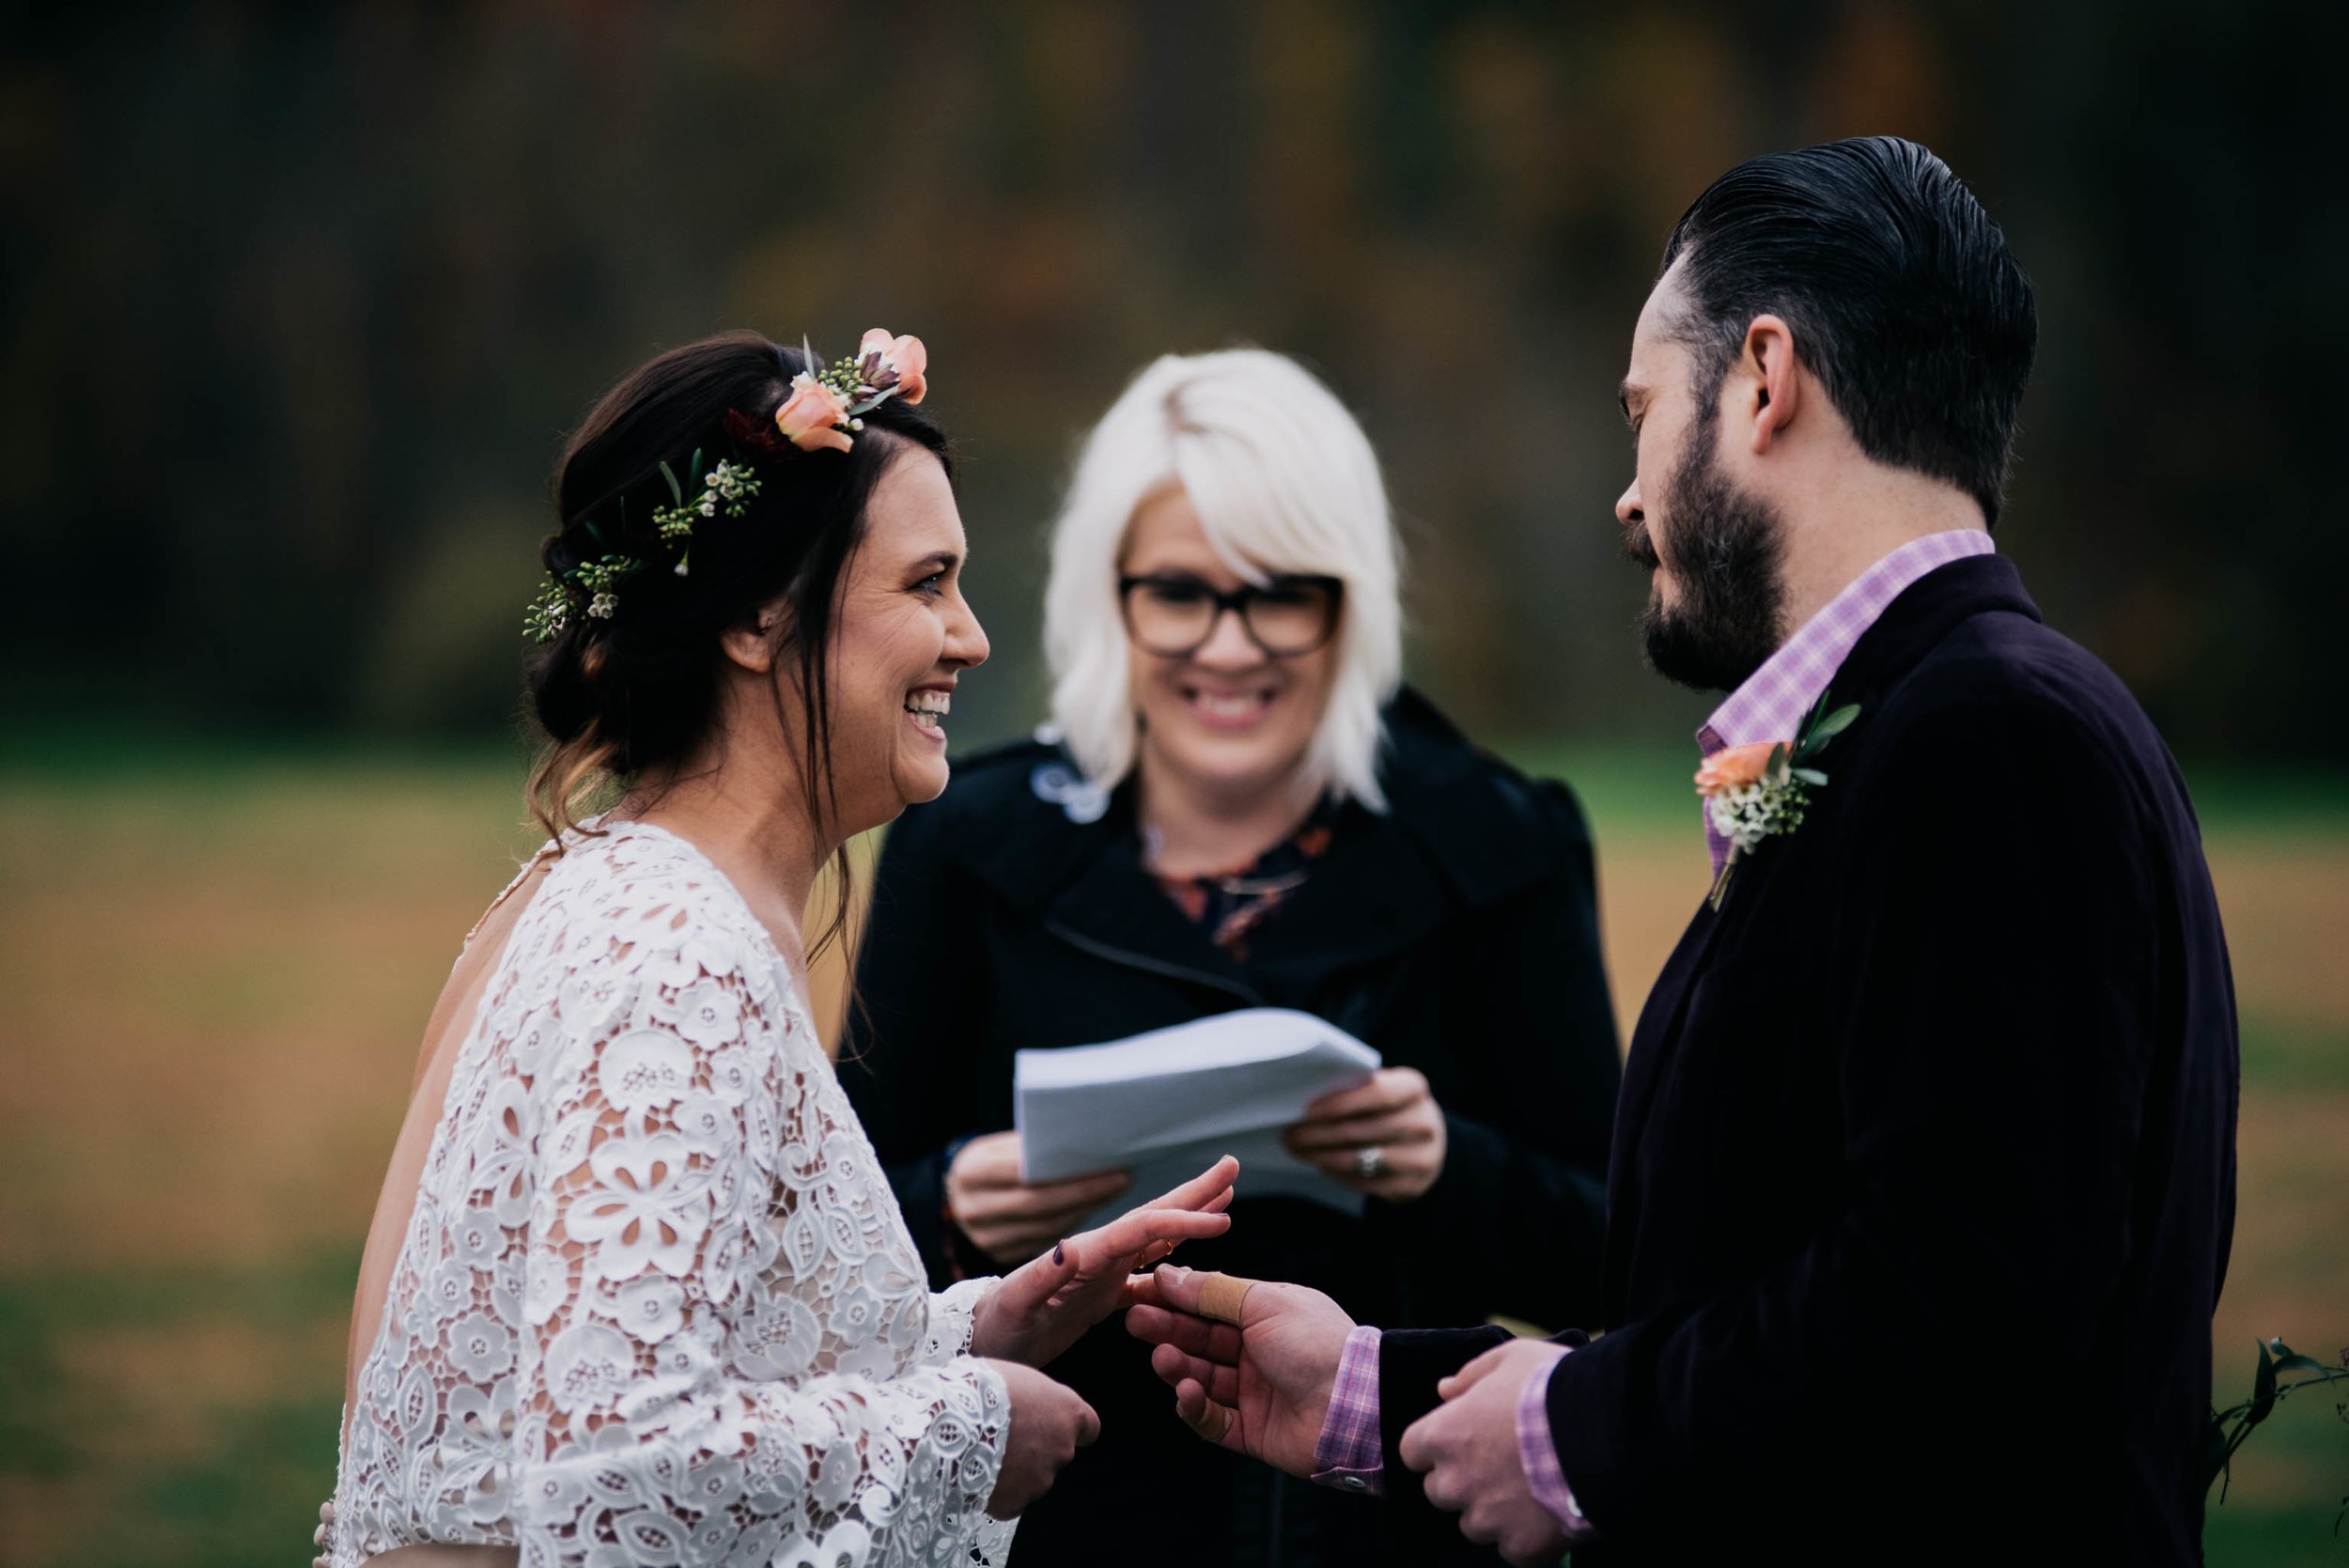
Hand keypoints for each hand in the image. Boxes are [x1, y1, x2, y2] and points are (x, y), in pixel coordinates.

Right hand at [947, 1130, 1133, 1265]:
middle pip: (1038, 1203)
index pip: (1025, 1172)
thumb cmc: (994, 1159)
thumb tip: (1091, 1141)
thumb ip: (1036, 1147)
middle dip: (1085, 1192)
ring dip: (1085, 1210)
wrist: (962, 1191)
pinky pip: (1044, 1242)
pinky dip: (1073, 1226)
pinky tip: (1096, 1211)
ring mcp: (984, 1236)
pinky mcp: (998, 1253)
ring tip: (1116, 1193)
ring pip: (1045, 1227)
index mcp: (971, 1171)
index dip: (1068, 1171)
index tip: (1108, 1162)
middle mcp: (973, 1207)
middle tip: (1123, 1179)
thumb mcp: (1004, 1145)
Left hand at [971, 1156, 1238, 1367]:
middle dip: (1194, 1194)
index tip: (1223, 1219)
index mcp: (1086, 1253)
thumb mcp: (1016, 1303)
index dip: (1182, 1220)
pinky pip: (1146, 1280)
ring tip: (1224, 1200)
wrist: (980, 1342)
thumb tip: (1069, 1247)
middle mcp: (1099, 1255)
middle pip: (1156, 1217)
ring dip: (1188, 1219)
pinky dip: (1173, 1269)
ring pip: (1156, 1241)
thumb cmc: (996, 1325)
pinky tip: (1194, 1267)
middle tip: (1231, 1166)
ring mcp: (1102, 1273)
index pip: (1143, 1229)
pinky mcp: (1099, 1296)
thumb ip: (1044, 1276)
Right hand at [982, 1359, 1098, 1519]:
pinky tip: (976, 1475)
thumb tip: (1026, 1403)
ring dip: (1015, 1471)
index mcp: (1067, 1412)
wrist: (953, 1425)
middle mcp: (1062, 1448)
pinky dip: (997, 1492)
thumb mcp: (1017, 1378)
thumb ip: (1034, 1397)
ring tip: (983, 1454)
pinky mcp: (1017, 1502)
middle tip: (1004, 1438)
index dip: (1074, 1429)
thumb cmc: (983, 1390)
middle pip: (1056, 1453)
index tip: (1060, 1428)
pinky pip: (1010, 1500)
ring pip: (1032, 1478)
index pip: (1089, 1427)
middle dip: (1035, 1449)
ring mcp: (1041, 1479)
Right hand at [1123, 1263, 1355, 1477]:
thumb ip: (1212, 1292)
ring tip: (1162, 1360)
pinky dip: (1196, 1408)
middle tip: (1134, 1321)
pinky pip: (1214, 1421)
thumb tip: (1170, 1274)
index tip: (1142, 1290)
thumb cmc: (1317, 1343)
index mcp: (1266, 1316)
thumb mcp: (1264, 1303)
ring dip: (1179, 1368)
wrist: (1356, 1406)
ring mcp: (1255, 1394)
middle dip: (1168, 1330)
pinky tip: (1187, 1394)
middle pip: (1201, 1341)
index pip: (1210, 1304)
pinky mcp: (1253, 1432)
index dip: (1176, 1298)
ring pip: (1202, 1379)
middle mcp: (1259, 1353)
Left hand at [1282, 1066, 1447, 1200]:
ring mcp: (1421, 1158)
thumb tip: (1302, 1097)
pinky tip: (1321, 1165)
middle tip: (1289, 1135)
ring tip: (1298, 1151)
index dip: (1340, 1103)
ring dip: (1321, 1156)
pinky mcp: (1412, 1186)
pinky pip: (1365, 1183)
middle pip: (1361, 1130)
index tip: (1306, 1111)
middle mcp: (1423, 1123)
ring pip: (1360, 1159)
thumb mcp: (1382, 1087)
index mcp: (1414, 1087)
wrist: (1427, 1142)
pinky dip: (1337, 1174)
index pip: (1377, 1093)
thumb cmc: (1389, 1108)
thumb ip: (1353, 1087)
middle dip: (1318, 1134)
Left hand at [1398, 1338, 1571, 1565]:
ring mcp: (1487, 1520)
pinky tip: (1550, 1510)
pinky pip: (1512, 1549)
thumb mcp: (1509, 1358)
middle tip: (1502, 1464)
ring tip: (1531, 1488)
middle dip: (1463, 1479)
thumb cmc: (1552, 1386)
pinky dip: (1527, 1536)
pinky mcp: (1521, 1548)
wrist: (1606, 1432)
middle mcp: (1455, 1483)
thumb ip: (1470, 1376)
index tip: (1463, 1441)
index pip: (1413, 1452)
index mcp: (1443, 1436)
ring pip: (1474, 1524)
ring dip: (1493, 1511)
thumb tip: (1444, 1390)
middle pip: (1440, 1491)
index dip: (1437, 1447)